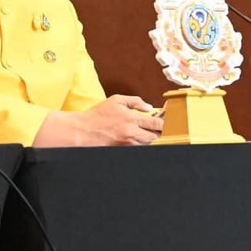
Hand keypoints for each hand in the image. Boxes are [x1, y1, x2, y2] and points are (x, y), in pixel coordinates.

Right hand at [34, 95, 163, 147]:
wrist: (84, 131)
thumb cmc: (98, 115)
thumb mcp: (115, 100)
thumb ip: (134, 101)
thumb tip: (149, 108)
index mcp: (131, 119)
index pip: (156, 123)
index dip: (164, 123)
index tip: (166, 121)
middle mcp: (131, 133)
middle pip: (155, 136)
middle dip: (160, 133)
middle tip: (160, 129)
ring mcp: (128, 143)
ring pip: (148, 144)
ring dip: (151, 139)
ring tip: (149, 133)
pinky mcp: (123, 150)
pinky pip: (138, 148)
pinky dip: (141, 144)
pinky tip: (138, 139)